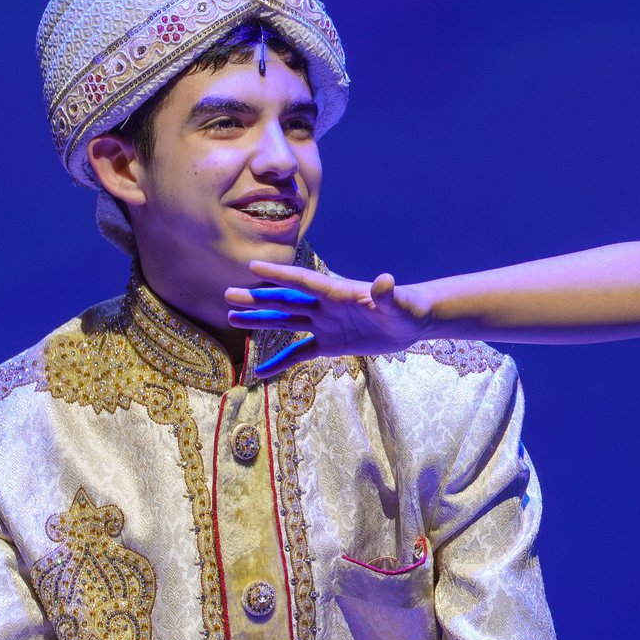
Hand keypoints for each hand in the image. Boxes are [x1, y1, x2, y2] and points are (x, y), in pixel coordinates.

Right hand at [225, 261, 429, 359]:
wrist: (412, 322)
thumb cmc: (406, 308)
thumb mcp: (398, 303)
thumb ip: (387, 294)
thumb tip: (385, 280)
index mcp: (337, 293)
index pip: (304, 282)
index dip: (280, 275)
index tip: (253, 267)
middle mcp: (325, 307)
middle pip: (286, 301)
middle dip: (258, 299)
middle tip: (228, 295)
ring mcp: (325, 325)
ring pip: (286, 322)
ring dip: (260, 321)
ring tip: (232, 318)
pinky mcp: (330, 344)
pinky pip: (300, 354)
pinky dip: (280, 361)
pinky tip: (260, 372)